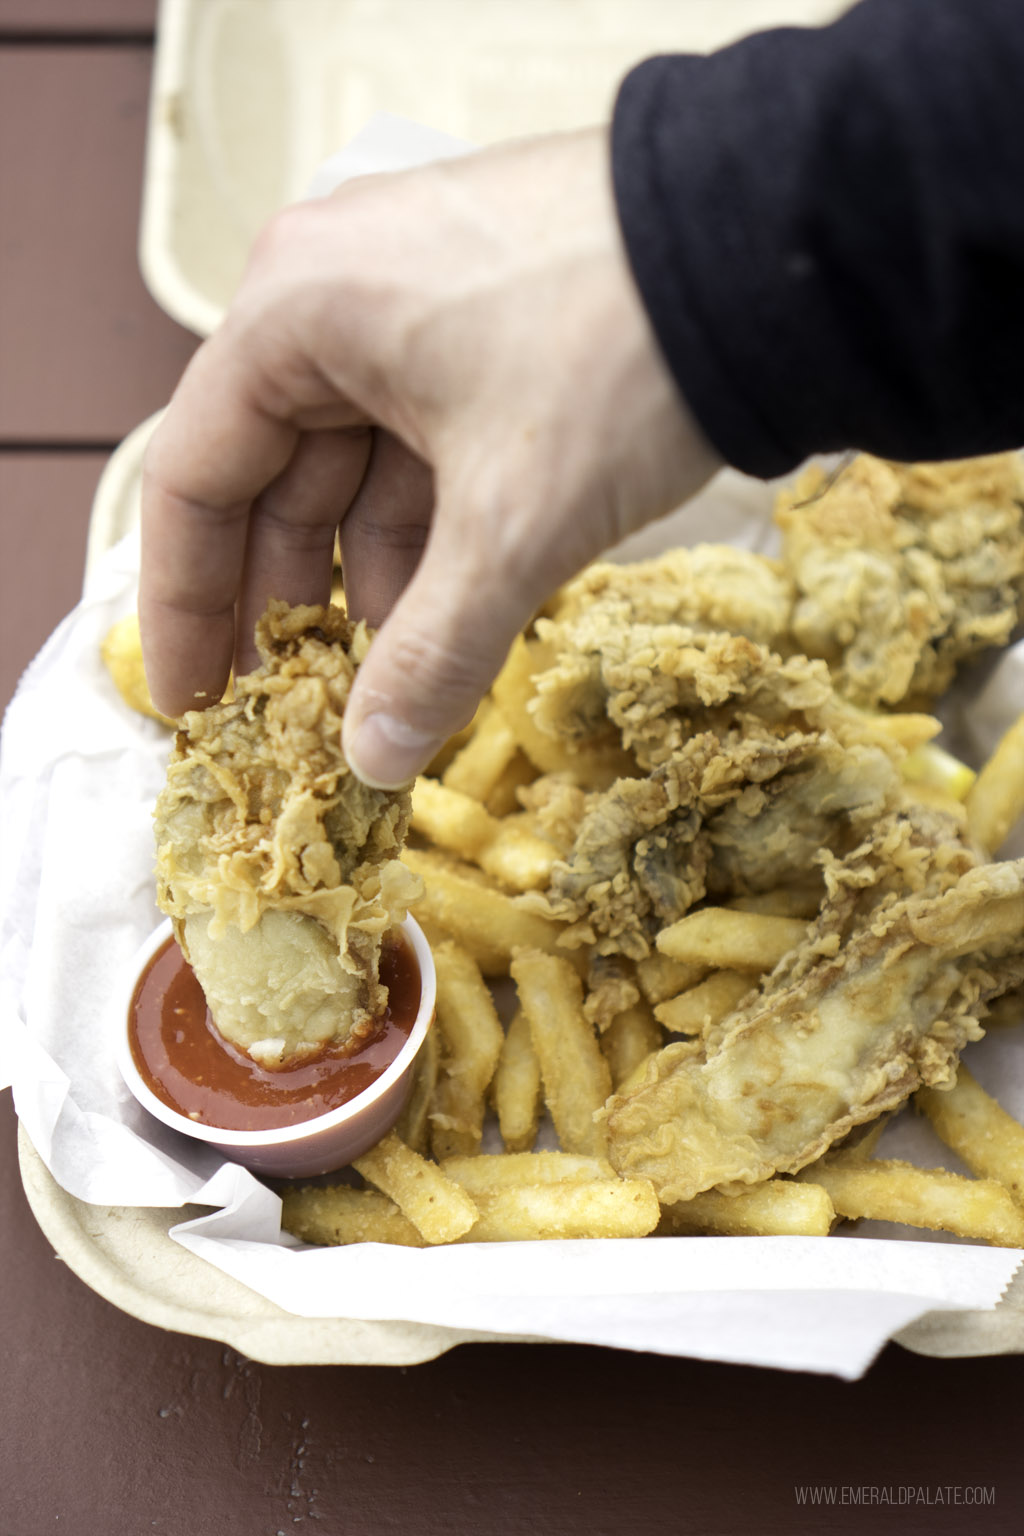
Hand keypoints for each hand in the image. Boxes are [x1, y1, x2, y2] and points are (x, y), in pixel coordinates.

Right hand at [139, 127, 720, 784]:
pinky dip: (430, 536)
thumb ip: (432, 650)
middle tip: (286, 712)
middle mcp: (333, 296)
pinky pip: (423, 449)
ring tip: (382, 684)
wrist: (784, 248)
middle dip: (287, 605)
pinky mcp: (485, 326)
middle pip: (271, 478)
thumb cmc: (621, 354)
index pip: (194, 480)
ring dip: (369, 581)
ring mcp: (414, 305)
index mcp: (293, 313)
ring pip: (355, 471)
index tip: (194, 704)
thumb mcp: (513, 521)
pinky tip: (445, 615)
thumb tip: (374, 760)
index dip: (187, 609)